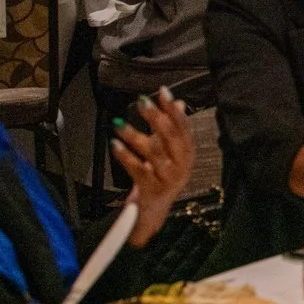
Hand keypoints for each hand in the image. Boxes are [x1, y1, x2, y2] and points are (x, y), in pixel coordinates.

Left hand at [113, 92, 196, 245]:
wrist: (154, 211)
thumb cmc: (161, 177)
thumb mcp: (170, 152)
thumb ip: (172, 129)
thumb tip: (177, 103)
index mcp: (188, 152)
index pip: (183, 126)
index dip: (173, 109)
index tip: (163, 92)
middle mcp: (182, 164)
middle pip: (170, 137)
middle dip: (155, 117)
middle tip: (142, 102)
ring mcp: (168, 178)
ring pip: (153, 152)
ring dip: (135, 136)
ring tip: (119, 124)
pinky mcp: (152, 189)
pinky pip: (138, 170)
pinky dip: (126, 156)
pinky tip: (115, 146)